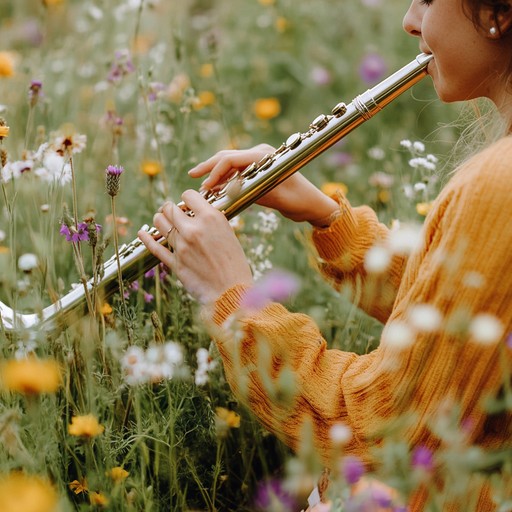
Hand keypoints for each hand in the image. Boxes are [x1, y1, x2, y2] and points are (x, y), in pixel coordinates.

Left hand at [138, 190, 252, 304]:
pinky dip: (146, 238)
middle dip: (171, 208)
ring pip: (159, 222)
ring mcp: (181, 246)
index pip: (188, 195)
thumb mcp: (229, 234)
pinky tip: (142, 233)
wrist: (232, 291)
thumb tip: (198, 211)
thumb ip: (211, 220)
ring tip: (165, 222)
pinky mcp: (175, 262)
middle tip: (175, 213)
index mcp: (210, 219)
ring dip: (161, 219)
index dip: (188, 198)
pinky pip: (155, 247)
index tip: (189, 204)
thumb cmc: (235, 263)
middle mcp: (193, 229)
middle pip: (169, 208)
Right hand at [188, 144, 339, 226]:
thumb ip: (246, 191)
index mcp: (263, 156)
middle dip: (209, 167)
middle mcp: (260, 153)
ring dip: (216, 174)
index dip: (214, 172)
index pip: (231, 159)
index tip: (204, 186)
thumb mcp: (271, 197)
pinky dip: (226, 178)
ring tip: (202, 186)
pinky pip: (238, 171)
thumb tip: (221, 190)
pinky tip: (216, 187)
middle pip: (227, 156)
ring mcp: (259, 160)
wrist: (312, 203)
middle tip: (191, 175)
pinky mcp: (259, 169)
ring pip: (230, 163)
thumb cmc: (296, 200)